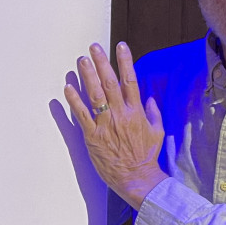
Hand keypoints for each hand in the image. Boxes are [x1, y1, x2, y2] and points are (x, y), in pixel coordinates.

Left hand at [64, 42, 165, 209]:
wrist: (137, 178)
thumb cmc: (147, 156)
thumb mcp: (157, 132)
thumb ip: (153, 113)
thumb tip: (151, 98)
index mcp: (137, 112)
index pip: (130, 81)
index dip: (125, 61)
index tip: (120, 46)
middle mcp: (121, 115)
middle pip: (110, 83)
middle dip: (102, 62)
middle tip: (93, 47)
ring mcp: (106, 125)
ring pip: (95, 95)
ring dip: (87, 76)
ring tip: (81, 60)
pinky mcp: (93, 137)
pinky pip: (81, 115)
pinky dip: (74, 100)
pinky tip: (68, 87)